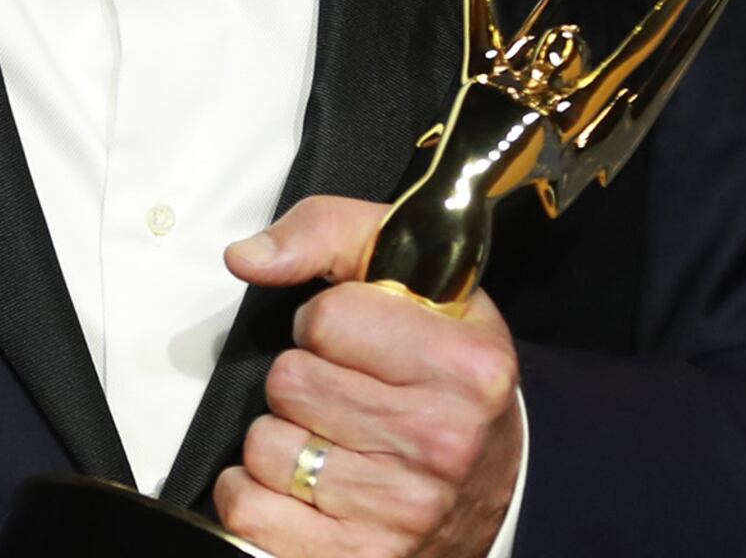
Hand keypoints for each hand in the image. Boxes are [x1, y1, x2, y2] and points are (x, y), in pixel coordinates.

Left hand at [209, 196, 523, 557]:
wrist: (497, 486)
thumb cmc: (446, 377)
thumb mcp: (413, 281)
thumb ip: (328, 234)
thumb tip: (248, 258)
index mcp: (467, 365)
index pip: (324, 319)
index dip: (326, 323)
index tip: (357, 342)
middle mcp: (441, 441)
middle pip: (289, 382)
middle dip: (304, 383)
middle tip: (348, 395)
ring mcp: (401, 510)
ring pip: (265, 446)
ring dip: (284, 441)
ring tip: (335, 441)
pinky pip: (249, 509)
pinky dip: (259, 495)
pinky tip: (307, 488)